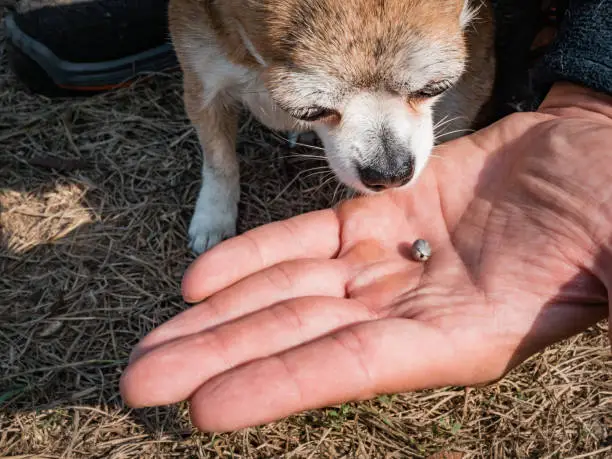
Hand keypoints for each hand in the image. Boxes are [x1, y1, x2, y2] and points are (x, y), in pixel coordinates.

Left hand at [120, 83, 611, 431]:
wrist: (593, 162)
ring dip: (215, 315)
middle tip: (140, 382)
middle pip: (290, 336)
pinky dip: (251, 255)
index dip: (274, 388)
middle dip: (214, 357)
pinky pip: (302, 238)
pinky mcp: (376, 214)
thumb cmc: (605, 220)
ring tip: (152, 341)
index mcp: (452, 342)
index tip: (203, 408)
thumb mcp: (601, 278)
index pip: (344, 369)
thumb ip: (564, 307)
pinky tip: (198, 280)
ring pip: (282, 290)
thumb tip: (562, 318)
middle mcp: (404, 308)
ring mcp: (385, 259)